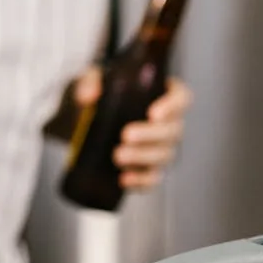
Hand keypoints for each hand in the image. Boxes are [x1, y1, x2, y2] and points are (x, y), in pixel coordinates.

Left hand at [74, 66, 193, 188]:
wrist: (81, 123)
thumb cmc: (96, 95)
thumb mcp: (89, 81)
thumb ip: (88, 83)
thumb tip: (89, 96)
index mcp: (162, 94)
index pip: (181, 98)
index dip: (173, 106)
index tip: (153, 114)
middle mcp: (167, 122)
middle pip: (173, 130)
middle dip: (151, 135)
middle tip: (126, 135)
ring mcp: (160, 147)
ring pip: (164, 155)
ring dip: (143, 158)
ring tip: (117, 156)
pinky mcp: (147, 168)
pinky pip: (152, 178)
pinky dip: (141, 181)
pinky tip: (124, 179)